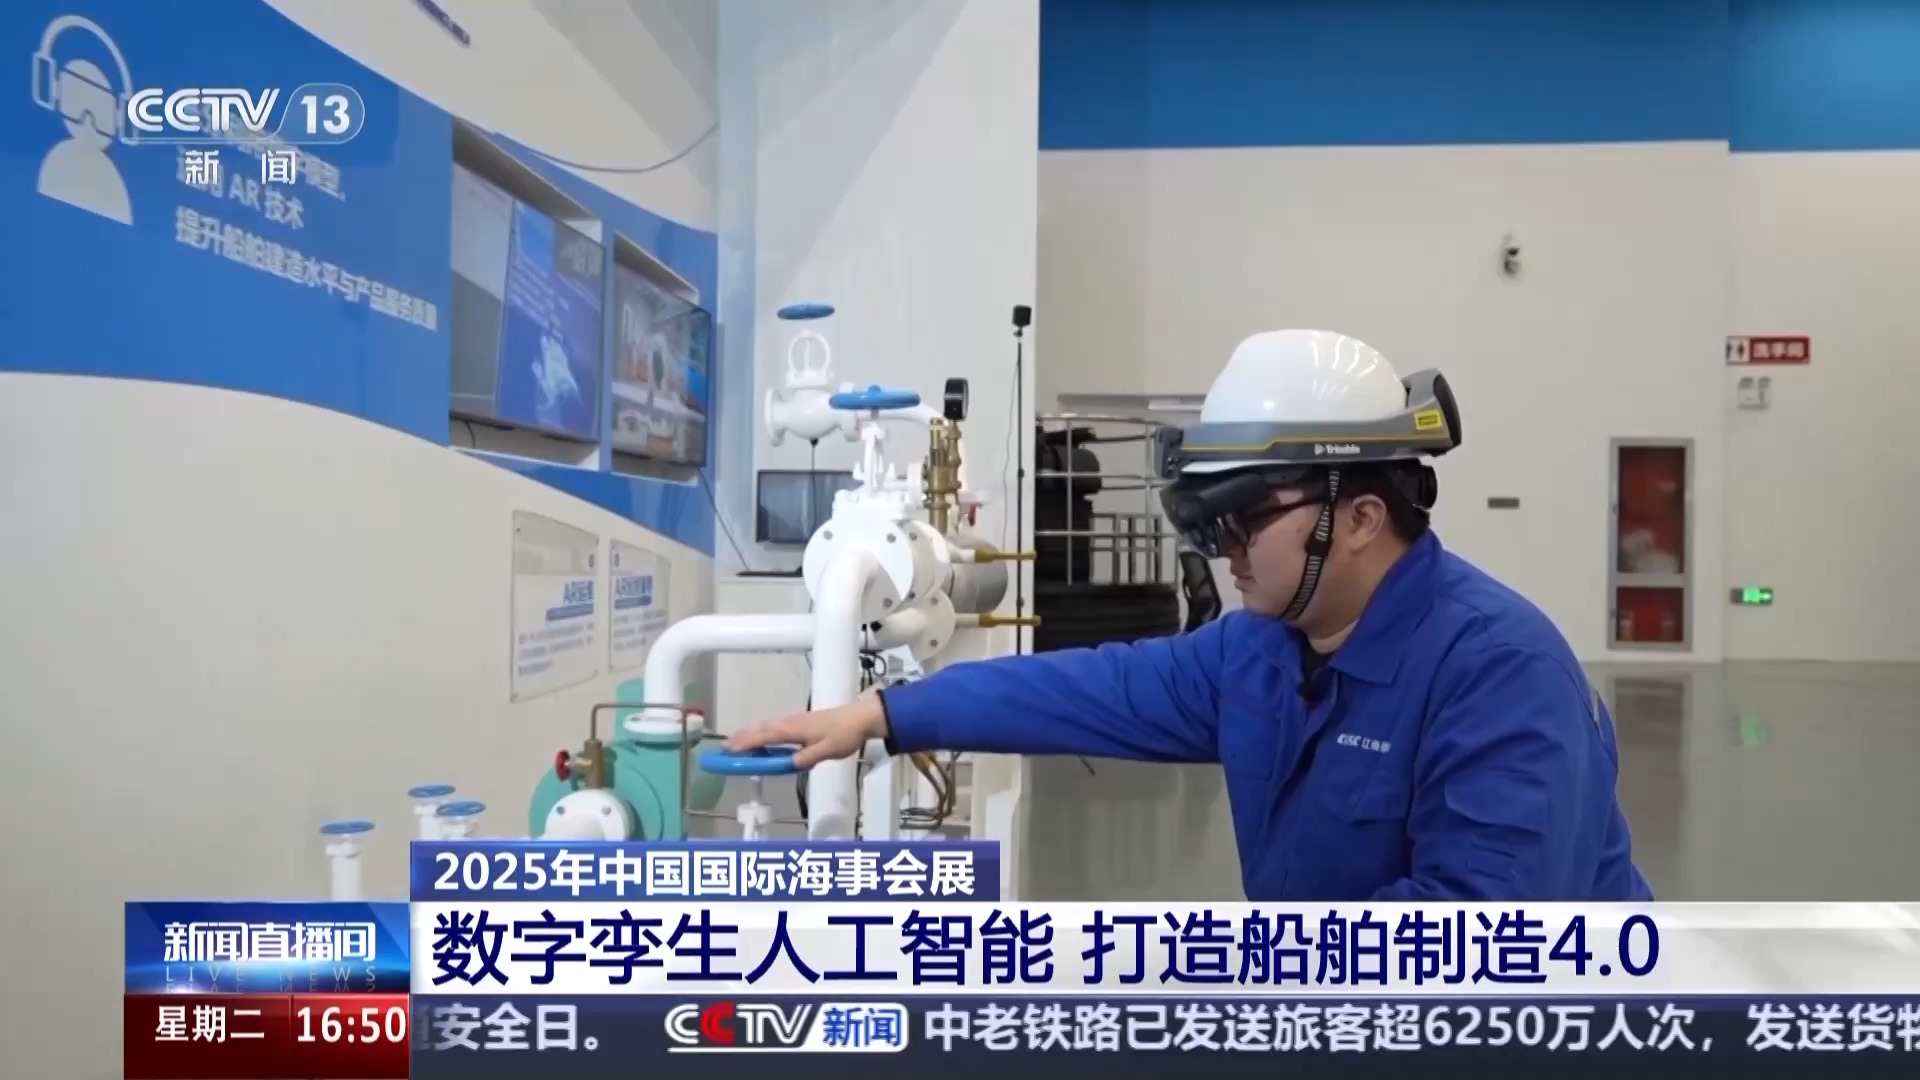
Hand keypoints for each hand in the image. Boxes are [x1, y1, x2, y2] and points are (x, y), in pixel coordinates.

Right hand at [726, 693, 888, 768]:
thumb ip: (809, 758)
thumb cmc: (844, 735)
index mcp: (794, 729)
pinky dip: (762, 733)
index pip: (766, 735)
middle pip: (761, 728)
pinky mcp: (800, 723)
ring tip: (735, 744)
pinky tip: (761, 740)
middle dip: (742, 737)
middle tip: (723, 748)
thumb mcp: (828, 750)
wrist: (859, 718)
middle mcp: (790, 722)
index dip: (747, 742)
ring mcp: (794, 721)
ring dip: (750, 734)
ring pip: (767, 727)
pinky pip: (774, 728)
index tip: (729, 750)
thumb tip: (791, 764)